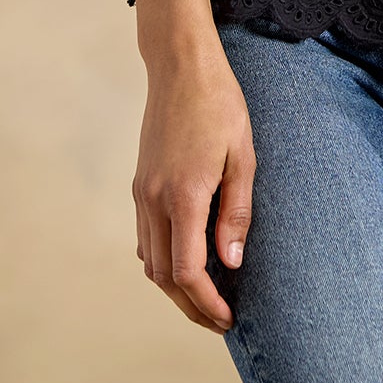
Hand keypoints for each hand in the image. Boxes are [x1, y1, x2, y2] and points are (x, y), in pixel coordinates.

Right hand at [132, 48, 254, 332]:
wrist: (181, 64)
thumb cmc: (219, 103)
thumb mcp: (242, 155)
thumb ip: (236, 213)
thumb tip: (231, 263)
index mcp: (183, 194)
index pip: (186, 271)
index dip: (207, 303)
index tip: (228, 316)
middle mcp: (154, 198)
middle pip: (163, 275)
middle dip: (190, 305)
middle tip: (220, 318)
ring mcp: (142, 190)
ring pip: (149, 260)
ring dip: (174, 286)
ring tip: (207, 295)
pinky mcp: (140, 182)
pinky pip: (144, 236)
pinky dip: (161, 259)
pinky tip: (186, 258)